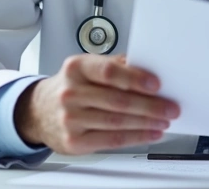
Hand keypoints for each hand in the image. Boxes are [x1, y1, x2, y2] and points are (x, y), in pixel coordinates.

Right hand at [14, 54, 179, 153]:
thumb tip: (147, 68)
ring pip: (118, 122)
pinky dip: (136, 137)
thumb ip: (114, 66)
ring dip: (147, 123)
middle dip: (150, 105)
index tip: (156, 84)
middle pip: (118, 100)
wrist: (39, 111)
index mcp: (76, 68)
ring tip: (164, 120)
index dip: (135, 78)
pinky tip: (150, 133)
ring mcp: (71, 119)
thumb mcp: (85, 68)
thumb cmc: (69, 87)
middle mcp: (70, 93)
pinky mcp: (74, 141)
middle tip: (170, 107)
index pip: (108, 72)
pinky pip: (112, 140)